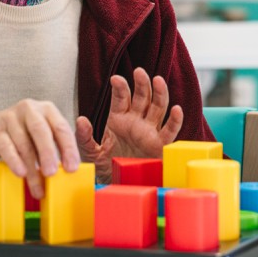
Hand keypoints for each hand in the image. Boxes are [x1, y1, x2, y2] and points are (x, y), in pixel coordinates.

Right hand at [0, 99, 79, 198]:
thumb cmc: (25, 134)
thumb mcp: (44, 134)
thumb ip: (58, 145)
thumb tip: (71, 167)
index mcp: (47, 109)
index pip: (61, 127)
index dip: (68, 148)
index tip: (72, 168)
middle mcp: (29, 109)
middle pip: (41, 131)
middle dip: (48, 154)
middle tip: (52, 174)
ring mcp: (10, 117)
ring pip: (23, 144)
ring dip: (32, 167)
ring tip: (38, 186)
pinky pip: (6, 147)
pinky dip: (14, 161)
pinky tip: (21, 173)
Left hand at [75, 67, 183, 182]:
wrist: (117, 185)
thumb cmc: (105, 167)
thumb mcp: (90, 152)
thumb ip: (84, 137)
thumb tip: (80, 120)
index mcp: (119, 119)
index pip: (121, 97)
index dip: (120, 87)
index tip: (115, 79)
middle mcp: (136, 121)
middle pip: (142, 97)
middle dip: (142, 83)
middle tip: (139, 72)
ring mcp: (149, 130)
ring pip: (158, 107)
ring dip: (159, 93)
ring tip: (158, 80)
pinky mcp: (160, 144)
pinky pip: (170, 131)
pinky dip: (175, 121)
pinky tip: (177, 109)